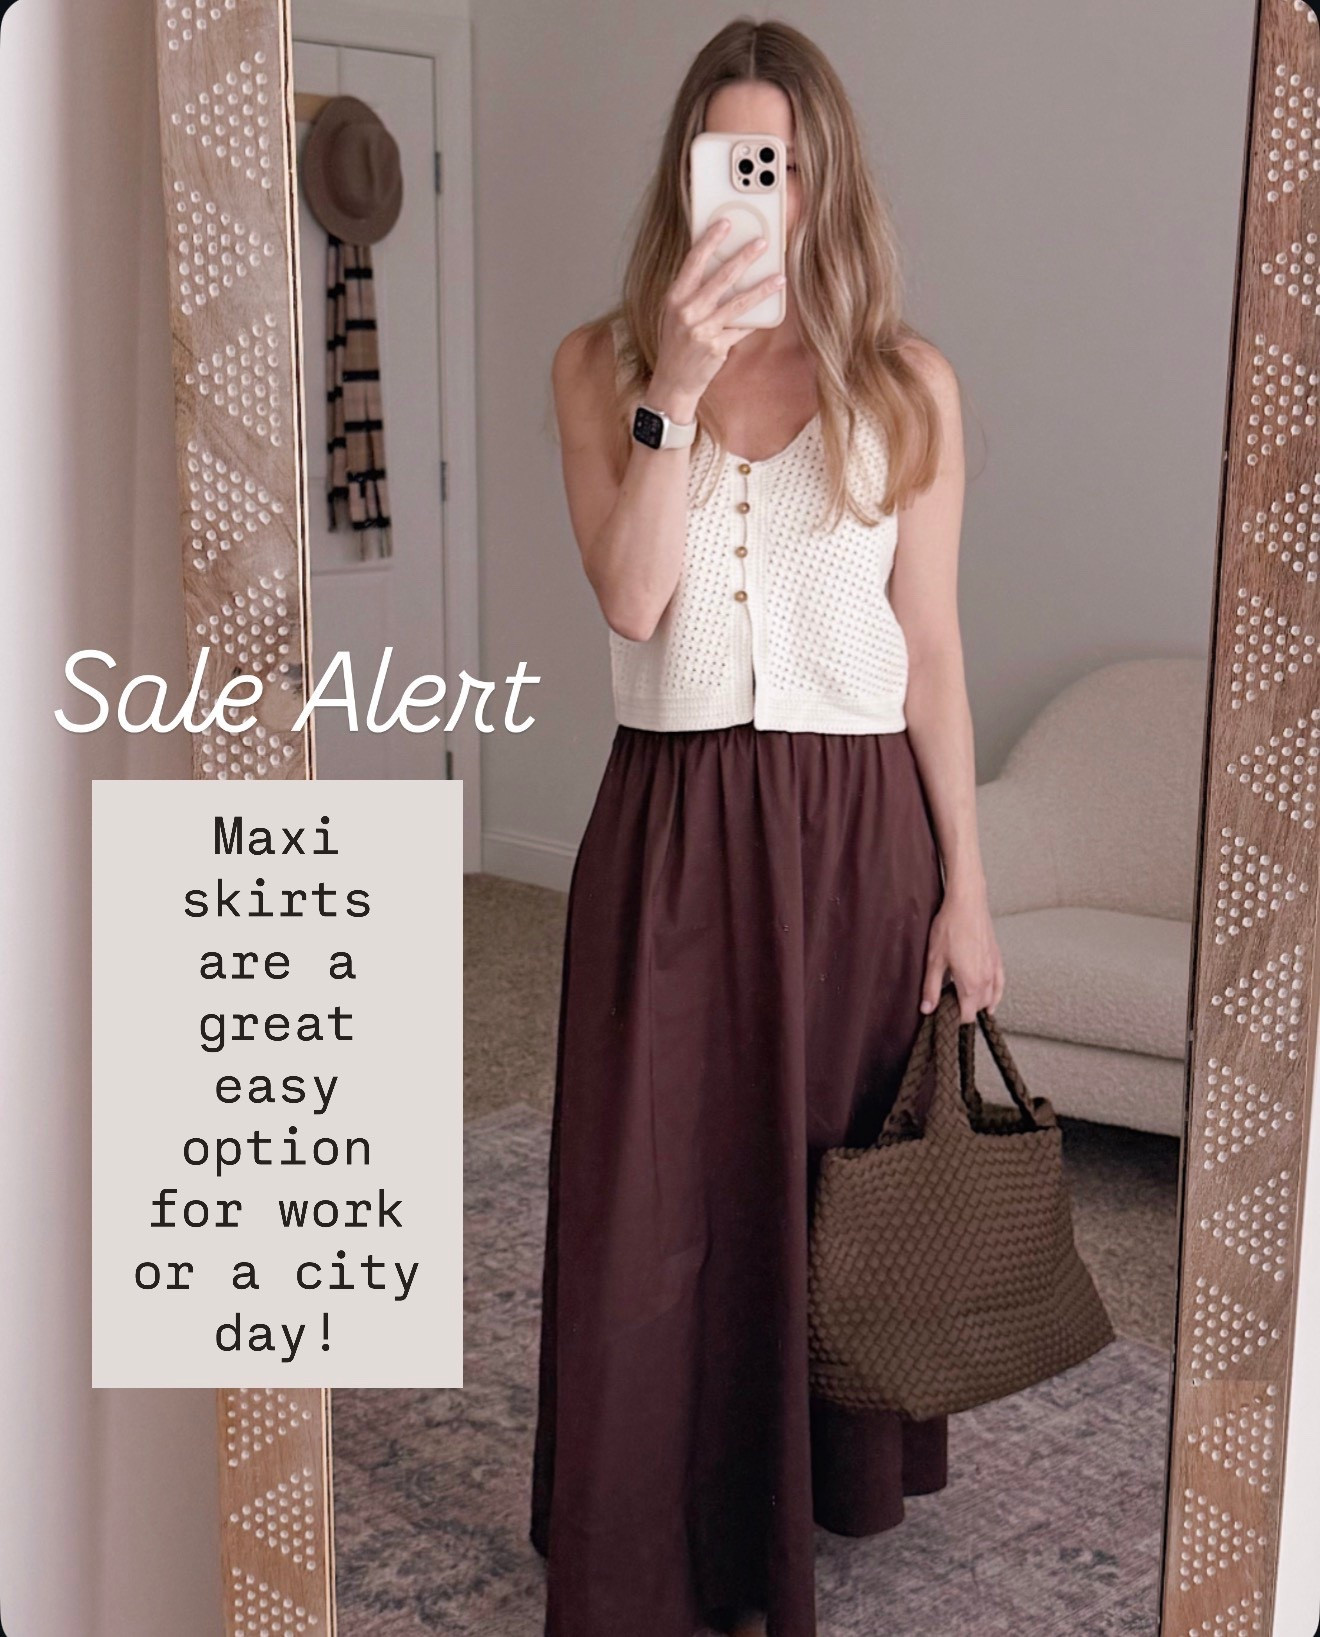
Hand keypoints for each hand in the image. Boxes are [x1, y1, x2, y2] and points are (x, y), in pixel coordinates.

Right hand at [647, 218, 786, 420]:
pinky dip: (756, 319)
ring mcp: (703, 331)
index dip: (710, 240)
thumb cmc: (675, 344)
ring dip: (762, 288)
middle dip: (744, 257)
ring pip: (739, 303)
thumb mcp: (674, 314)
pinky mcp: (717, 347)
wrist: (673, 382)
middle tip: (762, 242)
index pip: (694, 262)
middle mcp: (687, 312)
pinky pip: (742, 328)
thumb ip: (691, 292)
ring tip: (779, 277)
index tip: (725, 224)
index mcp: (674, 298)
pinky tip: (771, 309)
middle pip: (722, 278)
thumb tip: (717, 266)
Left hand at [918, 886, 1003, 1021]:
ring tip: (963, 1000)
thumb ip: (931, 987)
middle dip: (964, 1010)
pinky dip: (995, 995)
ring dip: (978, 1003)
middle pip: (978, 1008)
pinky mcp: (997, 959)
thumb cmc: (949, 928)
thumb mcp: (934, 960)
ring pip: (990, 998)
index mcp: (970, 984)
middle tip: (947, 1003)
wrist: (967, 903)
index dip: (954, 1018)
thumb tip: (927, 1010)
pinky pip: (1000, 985)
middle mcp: (986, 980)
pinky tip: (991, 1000)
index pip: (966, 1016)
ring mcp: (994, 970)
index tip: (942, 1014)